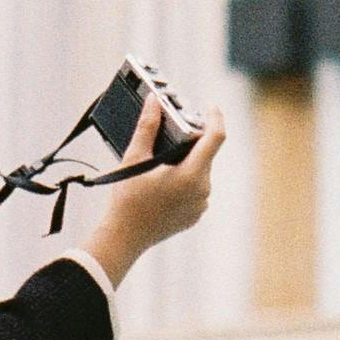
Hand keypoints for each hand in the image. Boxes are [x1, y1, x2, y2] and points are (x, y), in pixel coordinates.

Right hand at [82, 92, 226, 289]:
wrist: (124, 237)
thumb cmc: (127, 199)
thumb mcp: (135, 158)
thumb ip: (147, 127)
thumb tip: (154, 102)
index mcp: (191, 174)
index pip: (216, 138)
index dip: (215, 118)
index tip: (210, 106)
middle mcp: (202, 190)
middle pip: (206, 155)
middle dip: (192, 141)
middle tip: (172, 132)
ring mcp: (200, 205)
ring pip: (201, 172)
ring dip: (188, 161)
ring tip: (163, 160)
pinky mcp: (195, 215)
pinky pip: (196, 189)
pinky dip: (185, 179)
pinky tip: (164, 181)